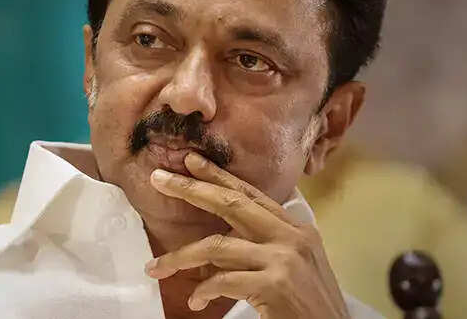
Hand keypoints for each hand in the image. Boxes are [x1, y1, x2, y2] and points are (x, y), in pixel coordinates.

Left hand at [144, 152, 348, 318]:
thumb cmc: (310, 307)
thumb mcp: (294, 266)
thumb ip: (264, 247)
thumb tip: (219, 241)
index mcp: (296, 229)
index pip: (250, 194)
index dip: (218, 176)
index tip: (191, 161)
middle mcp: (292, 237)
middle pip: (232, 204)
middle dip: (191, 189)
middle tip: (159, 179)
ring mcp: (284, 259)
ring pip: (217, 246)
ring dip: (180, 257)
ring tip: (156, 267)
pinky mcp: (275, 285)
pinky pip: (223, 280)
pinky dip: (203, 290)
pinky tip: (196, 301)